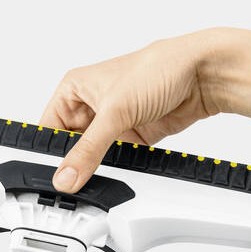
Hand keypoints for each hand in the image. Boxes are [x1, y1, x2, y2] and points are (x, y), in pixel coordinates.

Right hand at [40, 27, 250, 192]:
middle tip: (72, 183)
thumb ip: (88, 149)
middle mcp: (90, 106)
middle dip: (72, 165)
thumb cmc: (158, 68)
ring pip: (92, 157)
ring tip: (95, 178)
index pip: (48, 129)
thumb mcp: (114, 111)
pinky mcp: (131, 137)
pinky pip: (116, 161)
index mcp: (73, 89)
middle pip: (69, 147)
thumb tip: (65, 176)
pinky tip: (117, 173)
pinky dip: (116, 169)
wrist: (202, 75)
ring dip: (95, 168)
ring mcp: (111, 123)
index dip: (48, 153)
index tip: (51, 176)